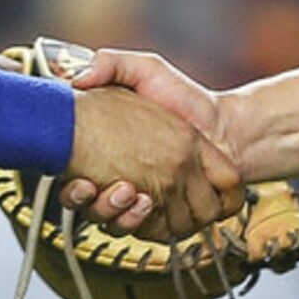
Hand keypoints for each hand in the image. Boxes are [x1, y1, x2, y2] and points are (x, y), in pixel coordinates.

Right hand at [61, 50, 235, 218]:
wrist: (226, 125)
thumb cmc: (184, 96)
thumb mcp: (144, 69)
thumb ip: (110, 65)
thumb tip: (75, 80)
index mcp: (115, 154)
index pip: (75, 183)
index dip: (73, 190)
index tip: (78, 181)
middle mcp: (126, 181)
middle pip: (94, 208)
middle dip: (96, 203)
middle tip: (100, 185)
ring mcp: (146, 201)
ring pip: (118, 224)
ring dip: (117, 213)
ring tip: (127, 192)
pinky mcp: (167, 216)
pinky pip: (147, 232)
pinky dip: (140, 222)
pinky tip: (142, 203)